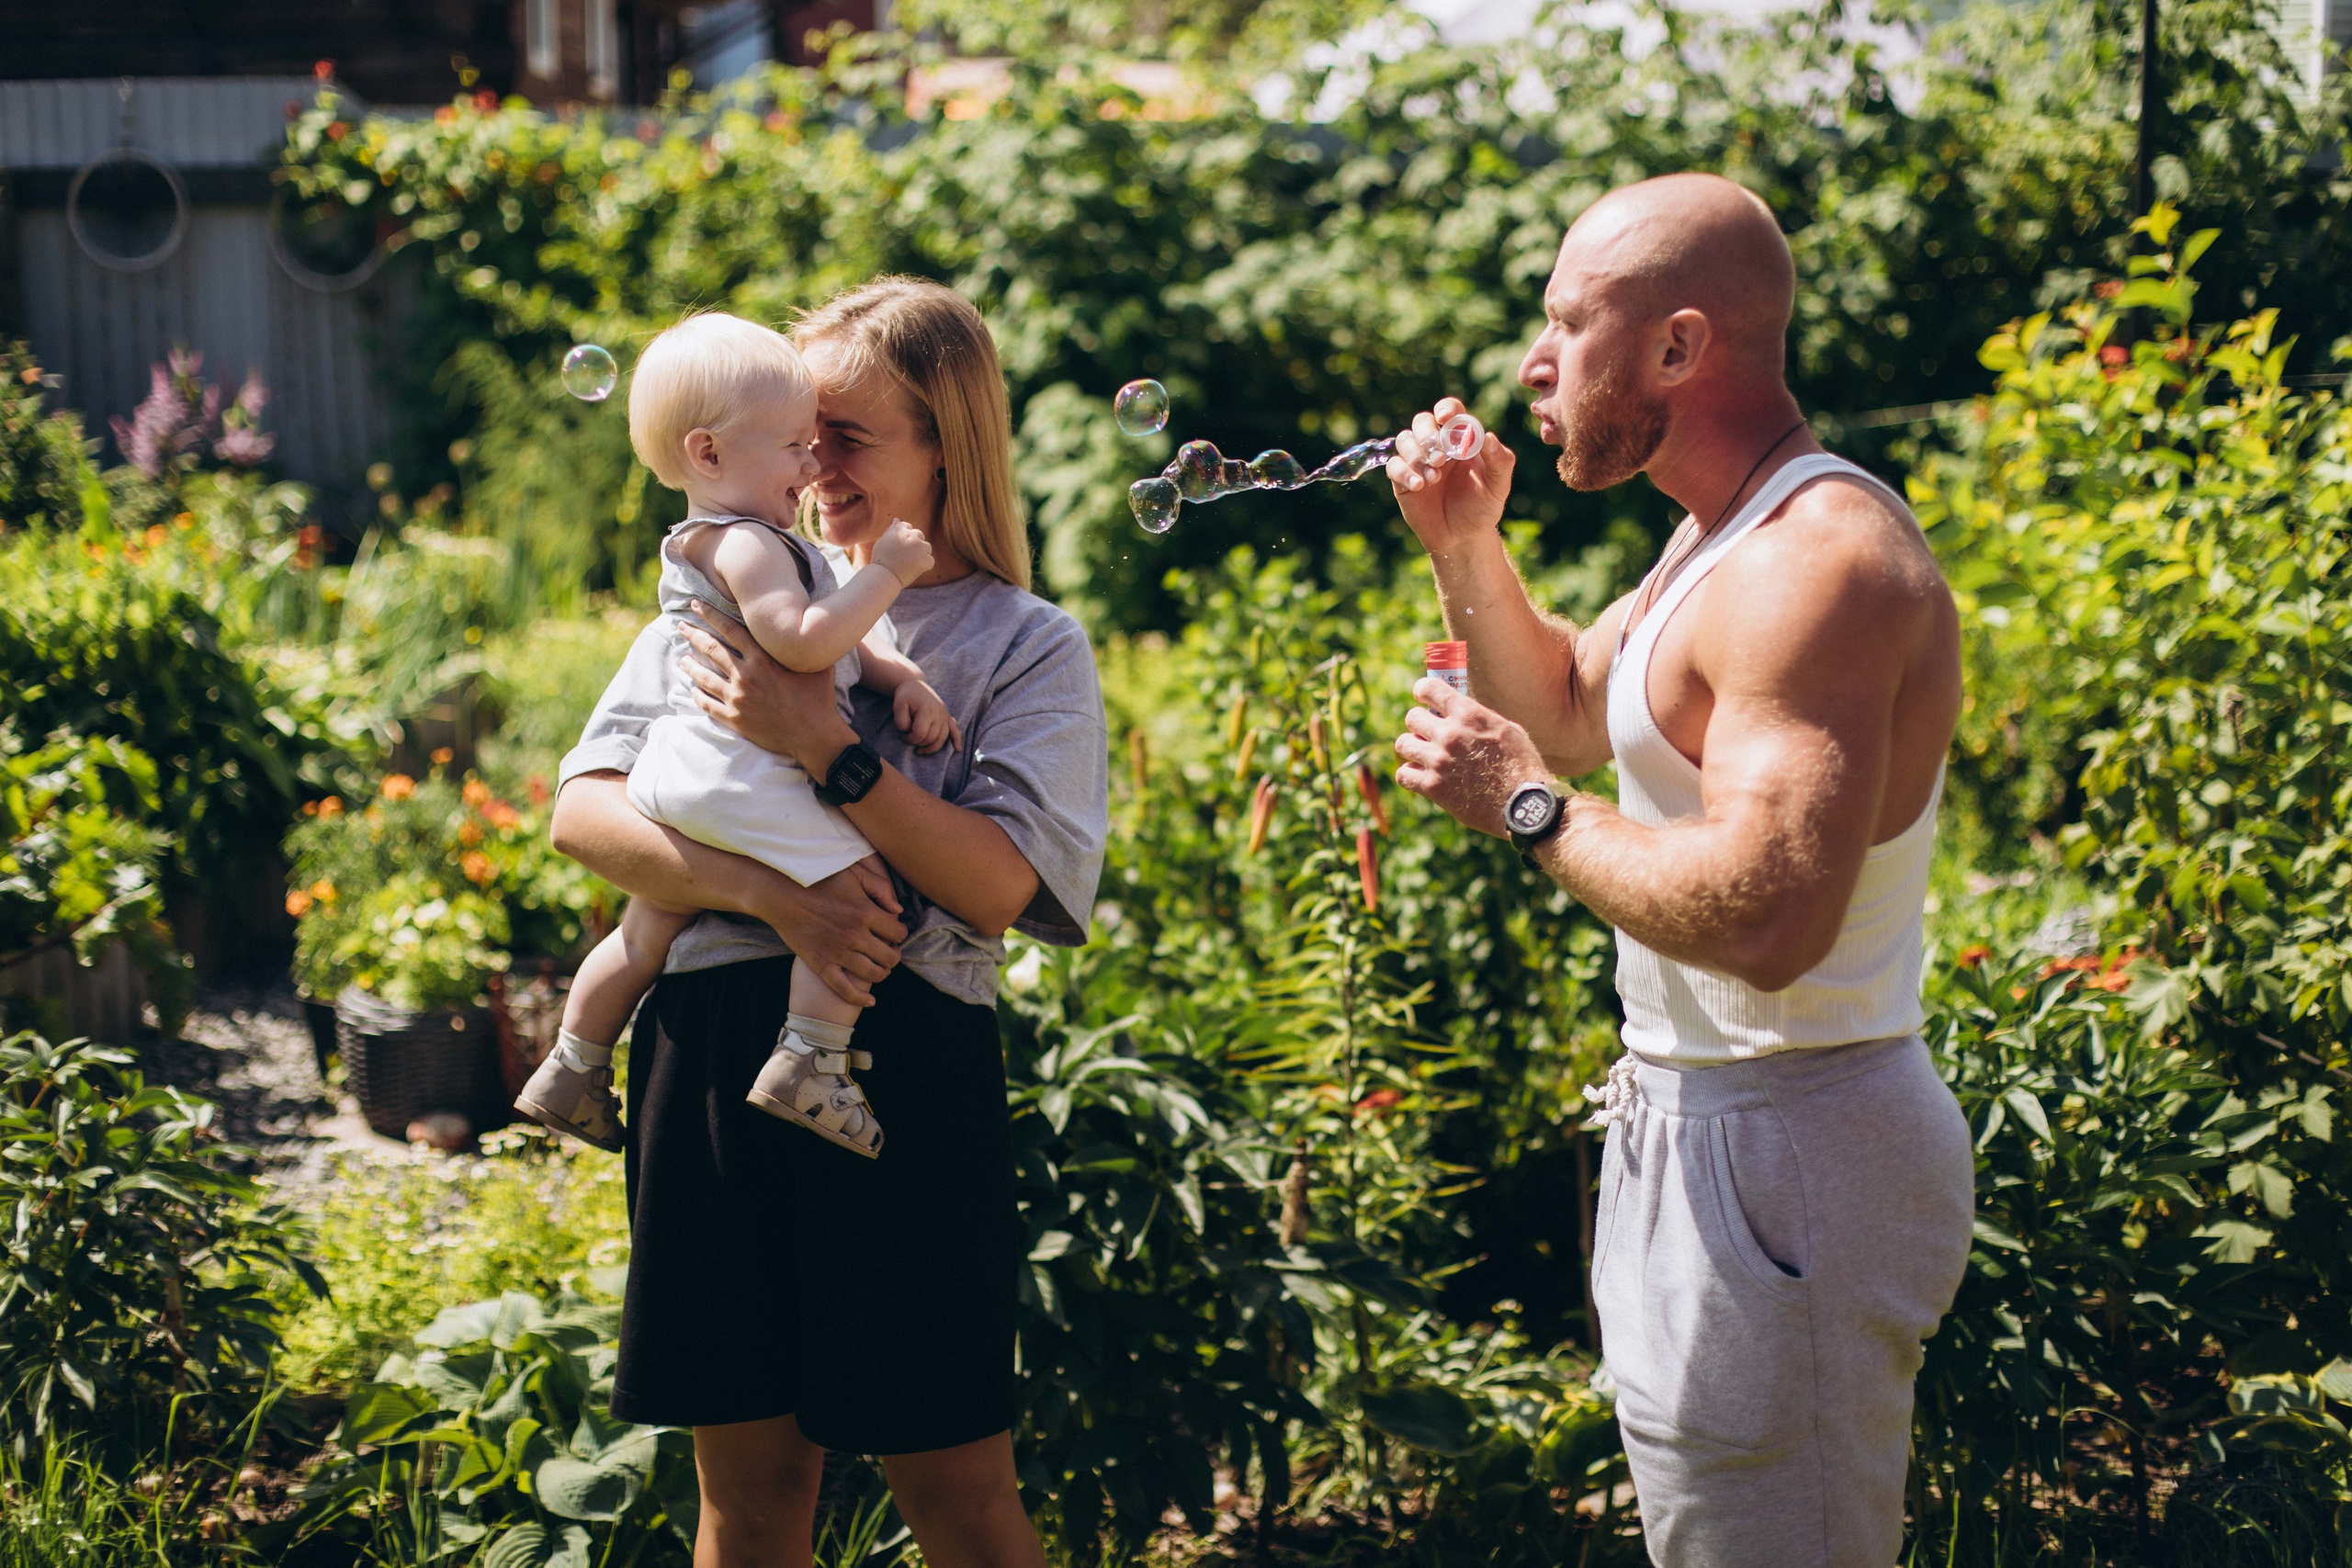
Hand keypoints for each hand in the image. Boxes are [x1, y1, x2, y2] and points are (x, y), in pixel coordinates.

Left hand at [681, 604, 857, 774]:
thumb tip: (809, 622)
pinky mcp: (734, 719)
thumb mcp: (816, 663)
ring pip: (704, 677)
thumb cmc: (819, 697)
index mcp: (763, 658)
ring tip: (682, 659)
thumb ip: (804, 644)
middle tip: (681, 626)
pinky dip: (697, 696)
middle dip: (693, 634)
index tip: (696, 604)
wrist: (814, 735)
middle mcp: (746, 675)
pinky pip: (707, 704)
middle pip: (711, 649)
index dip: (710, 614)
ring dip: (690, 665)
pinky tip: (692, 690)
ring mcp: (737, 698)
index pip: (730, 629)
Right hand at [754, 859, 905, 1006]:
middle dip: (894, 955)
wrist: (781, 894)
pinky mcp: (821, 964)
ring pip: (874, 974)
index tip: (892, 932)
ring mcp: (838, 953)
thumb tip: (898, 910)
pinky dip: (860, 998)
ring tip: (879, 967)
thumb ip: (880, 888)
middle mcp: (855, 936)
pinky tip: (870, 1000)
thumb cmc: (818, 880)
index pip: (898, 933)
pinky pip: (844, 989)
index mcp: (866, 913)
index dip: (899, 933)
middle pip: (890, 957)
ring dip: (882, 973)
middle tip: (888, 950)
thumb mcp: (854, 873)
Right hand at [872, 519, 934, 585]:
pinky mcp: (926, 558)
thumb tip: (897, 519)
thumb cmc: (881, 561)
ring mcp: (919, 546)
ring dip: (921, 555)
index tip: (900, 548)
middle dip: (915, 545)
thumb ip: (891, 530)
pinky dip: (924, 566)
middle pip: (919, 535)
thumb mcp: (882, 542)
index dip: (905, 538)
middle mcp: (911, 535)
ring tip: (909, 564)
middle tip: (904, 558)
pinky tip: (914, 570)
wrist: (883, 576)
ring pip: (927, 547)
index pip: (907, 527)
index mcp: (899, 529)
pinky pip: (930, 561)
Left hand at [893, 680, 962, 754]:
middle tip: (909, 737)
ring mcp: (945, 716)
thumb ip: (901, 721)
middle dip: (918, 742)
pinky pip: (955, 730)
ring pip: (941, 739)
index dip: (910, 738)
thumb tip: (909, 731)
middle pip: (931, 738)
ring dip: (931, 747)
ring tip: (920, 749)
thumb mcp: (898, 706)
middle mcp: (939, 714)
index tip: (904, 735)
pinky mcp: (948, 717)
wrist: (915, 684)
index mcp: (927, 710)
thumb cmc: (906, 696)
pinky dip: (957, 740)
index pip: (920, 733)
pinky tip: (957, 749)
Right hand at [1385, 396, 1515, 559]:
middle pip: (1422, 421)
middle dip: (1427, 435)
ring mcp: (1418, 462)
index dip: (1446, 410)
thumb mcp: (1498, 486)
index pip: (1451, 412)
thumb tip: (1489, 437)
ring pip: (1404, 440)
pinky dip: (1404, 472)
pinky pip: (1394, 466)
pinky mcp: (1403, 480)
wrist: (1463, 538)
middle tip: (1440, 458)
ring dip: (1416, 454)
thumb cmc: (1483, 508)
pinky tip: (1420, 485)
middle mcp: (1438, 446)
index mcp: (1461, 439)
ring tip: (1433, 478)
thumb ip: (1499, 461)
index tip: (1446, 419)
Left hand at [1393, 676, 1551, 837]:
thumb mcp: (1507, 730)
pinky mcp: (1432, 786)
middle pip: (1412, 717)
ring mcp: (1438, 760)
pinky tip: (1422, 777)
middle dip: (1419, 725)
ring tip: (1424, 756)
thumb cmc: (1522, 766)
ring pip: (1403, 744)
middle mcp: (1450, 734)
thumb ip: (1480, 720)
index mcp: (1469, 714)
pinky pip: (1403, 774)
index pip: (1428, 689)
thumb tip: (1463, 715)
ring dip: (1412, 748)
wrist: (1523, 805)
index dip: (1422, 692)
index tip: (1423, 699)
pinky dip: (1410, 775)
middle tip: (1429, 735)